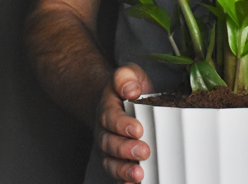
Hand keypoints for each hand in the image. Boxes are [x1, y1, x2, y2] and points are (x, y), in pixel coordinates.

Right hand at [95, 63, 154, 182]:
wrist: (114, 102)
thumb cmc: (126, 89)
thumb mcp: (127, 74)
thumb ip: (126, 77)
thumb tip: (131, 89)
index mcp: (107, 109)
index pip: (111, 117)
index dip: (122, 124)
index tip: (137, 129)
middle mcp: (104, 131)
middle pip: (109, 143)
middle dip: (125, 149)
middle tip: (143, 151)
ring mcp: (109, 148)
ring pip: (111, 162)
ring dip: (124, 170)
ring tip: (138, 175)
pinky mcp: (117, 160)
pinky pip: (117, 174)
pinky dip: (123, 182)